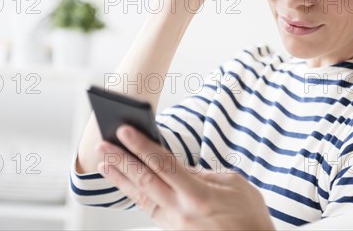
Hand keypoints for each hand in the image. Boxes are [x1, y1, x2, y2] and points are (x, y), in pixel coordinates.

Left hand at [97, 125, 274, 230]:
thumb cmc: (249, 215)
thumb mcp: (232, 184)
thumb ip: (202, 173)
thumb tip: (178, 167)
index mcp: (198, 196)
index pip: (163, 164)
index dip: (142, 145)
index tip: (125, 131)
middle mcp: (181, 212)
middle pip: (144, 181)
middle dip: (121, 161)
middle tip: (103, 145)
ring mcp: (174, 224)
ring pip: (140, 198)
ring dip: (121, 179)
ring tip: (104, 163)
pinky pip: (149, 208)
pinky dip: (134, 194)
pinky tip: (125, 183)